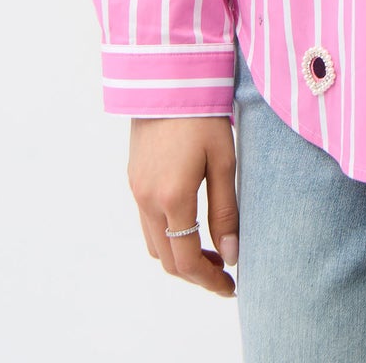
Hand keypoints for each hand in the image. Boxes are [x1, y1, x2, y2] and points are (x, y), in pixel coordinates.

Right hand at [127, 115, 239, 297]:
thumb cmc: (203, 115)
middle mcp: (147, 200)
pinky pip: (147, 223)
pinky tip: (189, 225)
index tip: (230, 287)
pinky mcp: (133, 179)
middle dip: (196, 273)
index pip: (187, 261)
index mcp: (172, 198)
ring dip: (179, 256)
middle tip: (224, 273)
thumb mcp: (224, 161)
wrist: (166, 78)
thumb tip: (232, 255)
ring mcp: (136, 190)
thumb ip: (226, 210)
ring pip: (154, 244)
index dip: (209, 281)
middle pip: (167, 260)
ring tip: (211, 250)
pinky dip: (167, 236)